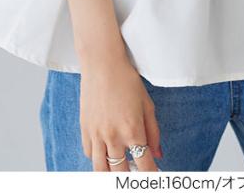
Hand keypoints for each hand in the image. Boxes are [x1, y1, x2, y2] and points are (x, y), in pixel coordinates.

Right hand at [80, 52, 161, 171]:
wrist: (102, 65)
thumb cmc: (127, 81)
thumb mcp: (147, 104)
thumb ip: (154, 132)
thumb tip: (159, 154)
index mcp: (132, 130)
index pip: (144, 165)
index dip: (151, 176)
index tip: (154, 179)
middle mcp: (113, 137)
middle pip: (121, 173)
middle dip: (130, 178)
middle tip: (136, 175)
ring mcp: (96, 135)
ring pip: (101, 170)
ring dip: (111, 174)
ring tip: (120, 171)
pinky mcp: (84, 130)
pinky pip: (89, 155)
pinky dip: (98, 158)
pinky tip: (105, 153)